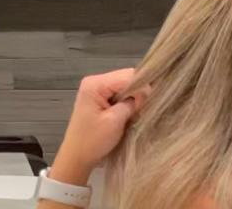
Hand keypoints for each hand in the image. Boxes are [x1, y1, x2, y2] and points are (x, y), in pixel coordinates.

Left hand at [50, 69, 147, 185]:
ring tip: (140, 110)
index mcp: (95, 84)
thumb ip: (131, 103)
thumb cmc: (94, 140)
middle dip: (138, 91)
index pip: (126, 75)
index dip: (142, 86)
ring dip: (134, 97)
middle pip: (125, 78)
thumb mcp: (115, 121)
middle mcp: (95, 81)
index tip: (154, 100)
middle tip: (147, 107)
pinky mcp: (99, 99)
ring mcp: (96, 90)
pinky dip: (127, 102)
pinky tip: (132, 112)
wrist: (77, 156)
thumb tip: (146, 92)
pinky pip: (118, 94)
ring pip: (123, 86)